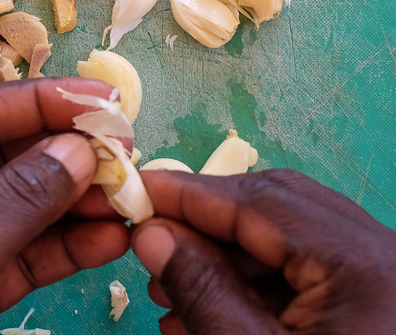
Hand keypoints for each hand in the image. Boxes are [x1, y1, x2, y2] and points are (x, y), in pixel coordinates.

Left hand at [0, 78, 130, 334]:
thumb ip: (18, 200)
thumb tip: (76, 149)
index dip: (38, 101)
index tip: (100, 100)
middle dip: (62, 152)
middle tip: (124, 150)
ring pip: (17, 206)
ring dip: (72, 201)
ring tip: (128, 196)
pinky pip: (21, 254)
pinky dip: (64, 247)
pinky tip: (109, 238)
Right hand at [132, 169, 395, 333]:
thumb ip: (204, 290)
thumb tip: (152, 234)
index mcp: (362, 264)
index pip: (257, 201)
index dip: (187, 194)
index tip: (134, 193)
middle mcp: (383, 257)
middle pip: (275, 208)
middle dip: (204, 225)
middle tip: (150, 243)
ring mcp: (382, 281)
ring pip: (289, 241)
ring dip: (224, 260)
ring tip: (170, 294)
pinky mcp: (377, 304)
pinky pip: (310, 275)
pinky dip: (255, 287)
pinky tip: (211, 312)